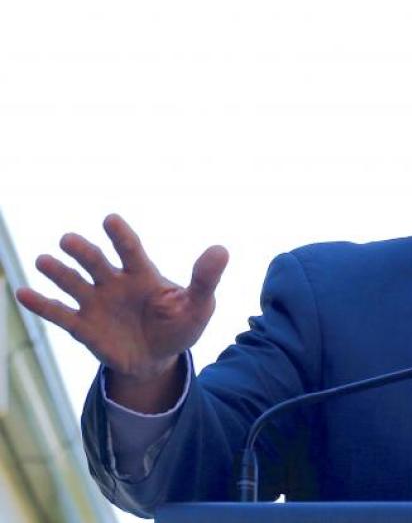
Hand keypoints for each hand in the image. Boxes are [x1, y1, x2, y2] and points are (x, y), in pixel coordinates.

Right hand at [16, 214, 228, 383]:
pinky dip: (42, 304)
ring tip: (43, 261)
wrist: (159, 358)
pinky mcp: (84, 327)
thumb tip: (221, 250)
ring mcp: (97, 303)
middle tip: (69, 240)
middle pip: (96, 262)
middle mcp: (115, 283)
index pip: (130, 250)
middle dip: (84, 251)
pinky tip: (23, 293)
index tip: (110, 219)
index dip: (121, 235)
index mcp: (143, 274)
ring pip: (74, 284)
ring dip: (58, 272)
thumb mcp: (198, 305)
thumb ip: (205, 279)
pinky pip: (60, 314)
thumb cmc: (180, 325)